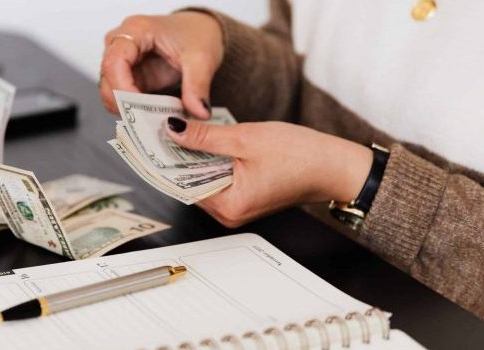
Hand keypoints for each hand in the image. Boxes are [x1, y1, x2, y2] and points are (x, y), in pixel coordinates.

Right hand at [99, 11, 223, 118]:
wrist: (200, 30)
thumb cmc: (197, 34)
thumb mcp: (203, 58)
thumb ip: (198, 86)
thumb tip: (199, 112)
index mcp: (136, 30)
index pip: (114, 62)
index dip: (122, 89)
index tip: (140, 108)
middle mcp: (122, 43)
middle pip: (107, 79)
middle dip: (124, 104)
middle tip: (148, 122)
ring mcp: (123, 61)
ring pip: (111, 92)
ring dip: (129, 110)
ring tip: (154, 120)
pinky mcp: (129, 77)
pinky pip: (122, 98)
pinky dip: (135, 111)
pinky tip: (153, 117)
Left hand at [166, 118, 372, 227]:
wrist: (335, 166)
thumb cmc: (301, 156)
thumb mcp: (245, 138)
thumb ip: (205, 137)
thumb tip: (173, 130)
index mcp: (229, 205)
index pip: (181, 184)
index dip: (164, 159)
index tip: (149, 139)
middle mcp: (229, 214)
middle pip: (189, 183)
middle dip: (177, 156)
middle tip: (161, 128)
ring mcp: (237, 208)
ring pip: (202, 180)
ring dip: (193, 157)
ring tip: (182, 130)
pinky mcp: (245, 198)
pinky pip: (217, 180)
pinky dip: (210, 161)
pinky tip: (205, 141)